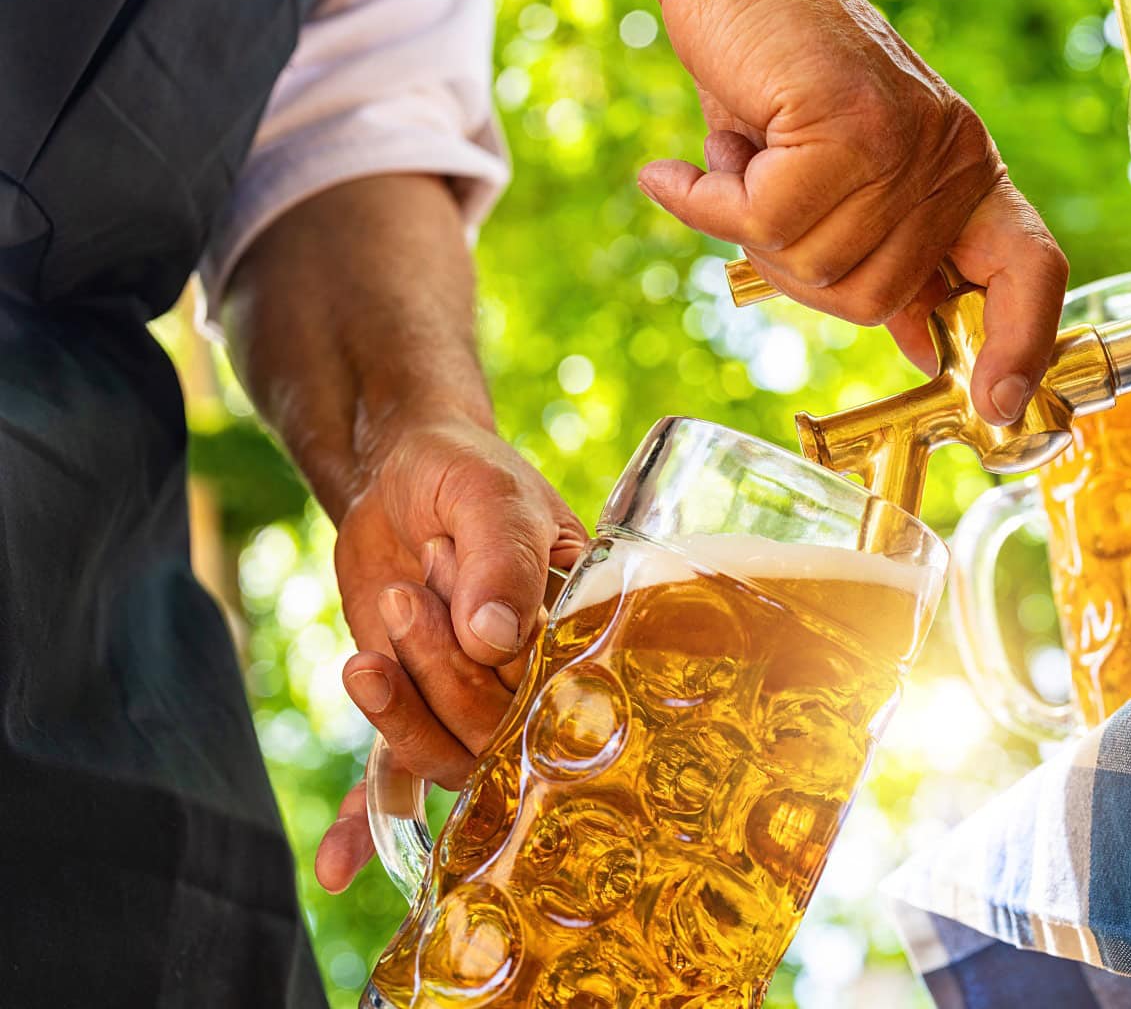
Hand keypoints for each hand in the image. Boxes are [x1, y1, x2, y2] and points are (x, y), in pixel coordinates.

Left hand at [314, 416, 587, 891]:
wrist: (401, 471)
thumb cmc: (464, 473)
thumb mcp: (488, 495)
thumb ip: (501, 558)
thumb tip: (495, 639)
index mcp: (584, 626)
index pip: (563, 682)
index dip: (505, 654)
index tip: (460, 584)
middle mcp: (539, 677)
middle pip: (499, 724)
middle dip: (440, 666)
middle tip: (408, 592)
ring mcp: (476, 699)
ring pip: (447, 754)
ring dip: (400, 712)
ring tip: (371, 646)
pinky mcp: (417, 709)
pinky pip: (401, 776)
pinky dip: (369, 821)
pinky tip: (337, 867)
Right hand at [637, 0, 1068, 424]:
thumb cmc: (776, 74)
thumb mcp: (839, 177)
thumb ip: (883, 252)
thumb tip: (920, 346)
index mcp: (963, 172)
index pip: (1031, 269)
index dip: (1023, 341)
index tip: (996, 403)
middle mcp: (949, 158)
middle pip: (873, 299)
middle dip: (793, 270)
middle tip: (754, 203)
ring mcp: (904, 144)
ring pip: (816, 269)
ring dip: (747, 227)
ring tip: (741, 156)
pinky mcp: (848, 128)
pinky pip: (765, 224)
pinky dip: (708, 202)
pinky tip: (681, 170)